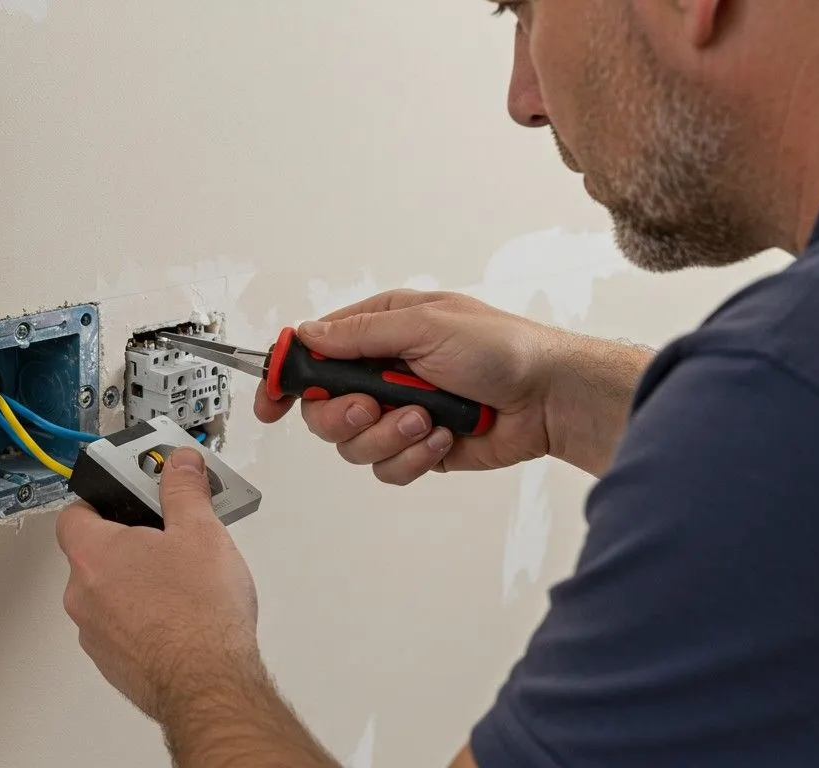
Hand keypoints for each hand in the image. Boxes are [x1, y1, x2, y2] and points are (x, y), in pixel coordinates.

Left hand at [55, 447, 259, 722]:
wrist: (209, 685)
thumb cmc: (200, 615)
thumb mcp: (201, 532)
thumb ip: (184, 490)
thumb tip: (179, 464)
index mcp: (93, 554)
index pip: (76, 512)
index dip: (103, 500)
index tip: (133, 493)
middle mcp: (82, 595)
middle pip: (96, 553)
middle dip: (133, 542)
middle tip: (172, 536)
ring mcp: (96, 634)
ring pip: (109, 593)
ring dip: (138, 582)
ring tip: (185, 580)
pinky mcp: (114, 664)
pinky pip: (122, 627)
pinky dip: (144, 617)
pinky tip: (182, 615)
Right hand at [255, 289, 652, 479]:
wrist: (549, 398)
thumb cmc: (503, 348)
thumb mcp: (425, 324)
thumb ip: (360, 334)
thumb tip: (309, 334)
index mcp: (380, 332)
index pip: (314, 353)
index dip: (285, 378)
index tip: (269, 401)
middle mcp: (384, 374)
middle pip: (323, 410)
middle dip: (343, 415)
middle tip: (371, 406)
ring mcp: (399, 413)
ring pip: (353, 445)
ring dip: (388, 436)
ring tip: (427, 418)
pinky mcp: (418, 448)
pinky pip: (387, 468)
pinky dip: (413, 457)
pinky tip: (443, 437)